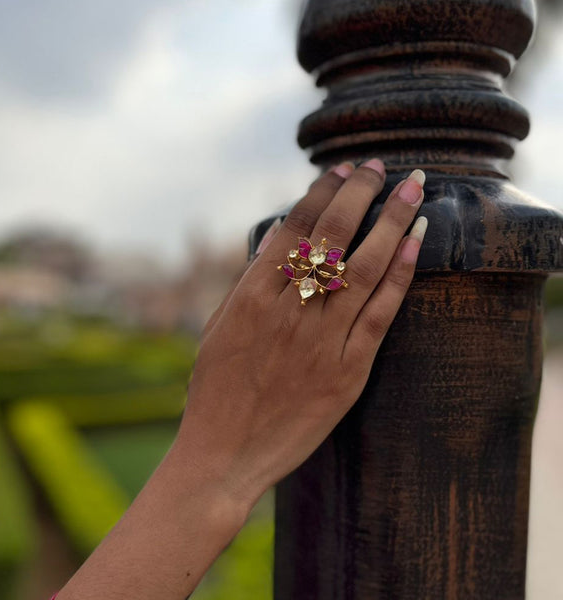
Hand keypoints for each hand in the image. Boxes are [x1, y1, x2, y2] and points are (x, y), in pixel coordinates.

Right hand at [175, 159, 427, 514]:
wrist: (225, 454)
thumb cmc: (215, 391)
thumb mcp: (220, 329)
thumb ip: (249, 282)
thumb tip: (278, 235)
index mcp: (251, 298)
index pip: (294, 229)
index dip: (322, 193)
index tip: (343, 169)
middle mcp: (287, 313)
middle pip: (332, 238)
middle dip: (360, 194)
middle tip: (383, 167)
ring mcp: (320, 343)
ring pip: (362, 269)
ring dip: (391, 223)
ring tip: (412, 190)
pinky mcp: (346, 373)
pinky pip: (379, 315)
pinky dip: (399, 276)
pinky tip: (416, 244)